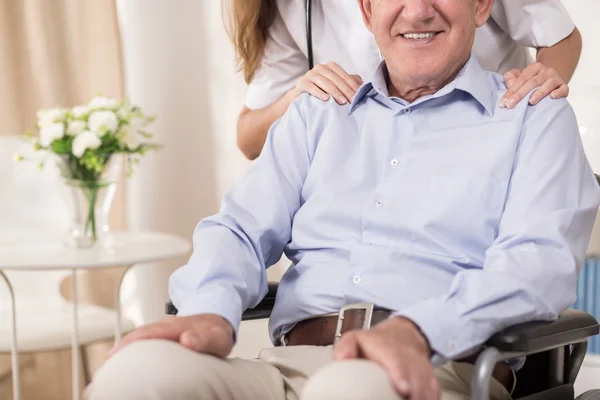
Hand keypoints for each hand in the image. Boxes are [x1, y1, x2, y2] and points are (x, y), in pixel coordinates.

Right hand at [108, 313, 233, 358]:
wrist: (220, 319)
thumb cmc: (217, 332)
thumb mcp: (218, 338)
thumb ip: (205, 340)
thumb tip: (187, 339)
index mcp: (177, 327)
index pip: (149, 333)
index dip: (131, 343)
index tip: (115, 355)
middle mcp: (166, 326)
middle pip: (138, 335)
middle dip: (120, 348)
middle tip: (104, 367)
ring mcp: (163, 329)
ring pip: (138, 336)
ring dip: (122, 349)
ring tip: (107, 367)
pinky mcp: (162, 334)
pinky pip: (143, 339)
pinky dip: (131, 348)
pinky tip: (123, 361)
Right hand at [291, 62, 362, 104]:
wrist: (300, 97)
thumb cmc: (320, 91)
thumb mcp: (335, 86)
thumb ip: (348, 82)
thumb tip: (363, 84)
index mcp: (330, 67)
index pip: (344, 75)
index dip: (352, 85)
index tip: (359, 95)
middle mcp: (320, 68)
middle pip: (335, 79)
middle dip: (345, 90)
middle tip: (352, 100)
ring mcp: (310, 74)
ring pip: (325, 82)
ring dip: (335, 92)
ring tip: (342, 101)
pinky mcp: (301, 82)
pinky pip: (311, 87)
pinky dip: (319, 93)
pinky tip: (326, 99)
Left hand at [333, 317, 439, 399]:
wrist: (403, 335)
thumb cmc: (376, 343)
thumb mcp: (355, 338)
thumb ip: (346, 347)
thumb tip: (342, 359)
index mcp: (389, 349)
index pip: (398, 361)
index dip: (402, 375)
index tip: (403, 388)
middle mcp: (409, 359)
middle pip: (417, 378)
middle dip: (416, 393)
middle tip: (409, 398)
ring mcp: (422, 370)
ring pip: (428, 387)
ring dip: (422, 396)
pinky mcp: (431, 381)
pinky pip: (434, 393)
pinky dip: (430, 398)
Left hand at [501, 62, 568, 107]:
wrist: (552, 82)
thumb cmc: (532, 82)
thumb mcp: (520, 77)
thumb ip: (512, 77)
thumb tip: (509, 82)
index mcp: (534, 67)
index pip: (521, 79)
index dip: (511, 91)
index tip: (503, 103)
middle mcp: (546, 71)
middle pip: (533, 82)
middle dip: (520, 94)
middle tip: (511, 105)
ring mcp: (556, 78)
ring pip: (548, 84)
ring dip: (539, 93)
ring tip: (530, 101)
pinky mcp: (564, 87)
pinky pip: (563, 88)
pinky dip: (559, 92)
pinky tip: (552, 97)